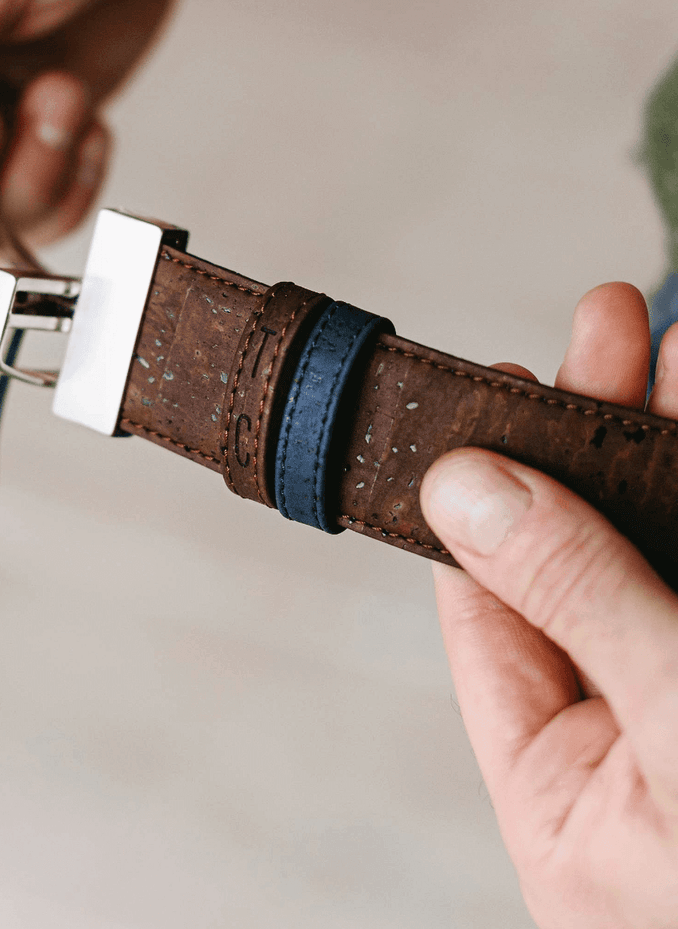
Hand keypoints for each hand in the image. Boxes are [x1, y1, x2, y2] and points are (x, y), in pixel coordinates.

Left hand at [421, 282, 677, 928]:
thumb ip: (579, 599)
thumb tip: (462, 487)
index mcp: (567, 798)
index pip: (490, 615)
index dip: (488, 493)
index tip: (496, 387)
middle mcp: (635, 749)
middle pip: (587, 558)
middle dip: (600, 429)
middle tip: (609, 319)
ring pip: (670, 542)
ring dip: (673, 438)